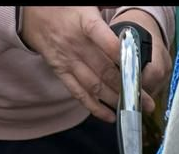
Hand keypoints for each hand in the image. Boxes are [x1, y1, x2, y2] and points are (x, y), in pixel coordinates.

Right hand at [20, 7, 172, 121]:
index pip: (108, 43)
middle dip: (129, 88)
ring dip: (115, 101)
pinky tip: (110, 116)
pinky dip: (95, 107)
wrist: (31, 13)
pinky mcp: (61, 72)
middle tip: (147, 101)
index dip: (125, 58)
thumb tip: (129, 4)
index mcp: (85, 23)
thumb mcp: (85, 1)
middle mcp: (76, 44)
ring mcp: (68, 61)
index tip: (142, 71)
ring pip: (95, 86)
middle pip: (106, 71)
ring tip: (134, 110)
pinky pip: (79, 94)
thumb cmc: (65, 7)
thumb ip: (109, 3)